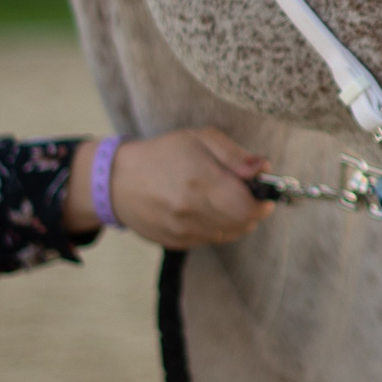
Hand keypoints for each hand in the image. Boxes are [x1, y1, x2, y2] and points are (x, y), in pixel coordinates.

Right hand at [67, 128, 272, 248]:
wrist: (117, 181)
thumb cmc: (163, 154)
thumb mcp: (200, 139)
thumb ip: (235, 155)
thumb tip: (263, 169)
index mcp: (200, 180)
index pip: (248, 206)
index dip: (263, 201)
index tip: (265, 192)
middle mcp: (191, 210)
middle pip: (243, 223)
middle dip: (252, 209)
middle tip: (246, 193)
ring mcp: (182, 230)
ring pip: (229, 233)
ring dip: (235, 219)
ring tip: (222, 199)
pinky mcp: (175, 242)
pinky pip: (210, 239)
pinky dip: (216, 227)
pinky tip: (204, 209)